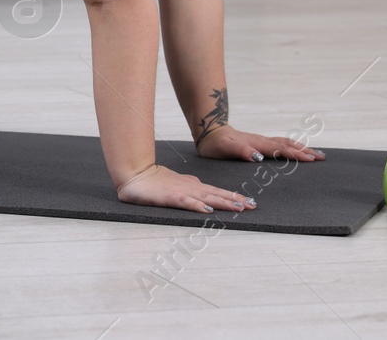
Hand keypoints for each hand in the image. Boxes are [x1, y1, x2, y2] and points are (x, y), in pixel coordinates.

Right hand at [114, 163, 255, 213]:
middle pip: (216, 195)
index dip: (232, 196)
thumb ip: (188, 186)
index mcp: (192, 185)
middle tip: (253, 205)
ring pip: (206, 198)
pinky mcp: (169, 198)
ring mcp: (180, 192)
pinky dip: (198, 206)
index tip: (249, 202)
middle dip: (235, 200)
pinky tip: (208, 210)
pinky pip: (186, 202)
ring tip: (239, 208)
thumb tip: (201, 189)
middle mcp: (190, 188)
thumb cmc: (152, 180)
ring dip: (223, 203)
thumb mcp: (175, 184)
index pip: (216, 192)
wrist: (133, 175)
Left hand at [196, 124, 325, 162]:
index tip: (310, 159)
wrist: (209, 132)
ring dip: (301, 148)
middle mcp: (262, 141)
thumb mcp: (225, 149)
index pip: (280, 150)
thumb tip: (258, 157)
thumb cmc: (215, 144)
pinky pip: (280, 144)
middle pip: (288, 144)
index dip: (295, 154)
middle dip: (305, 151)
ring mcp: (262, 141)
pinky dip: (292, 147)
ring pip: (286, 143)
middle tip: (322, 158)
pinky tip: (298, 151)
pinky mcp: (260, 144)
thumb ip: (240, 152)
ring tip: (316, 154)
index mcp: (256, 144)